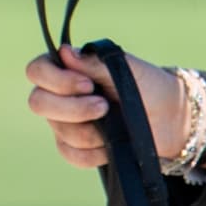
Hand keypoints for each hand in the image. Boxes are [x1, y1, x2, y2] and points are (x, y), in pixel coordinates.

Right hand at [25, 45, 185, 167]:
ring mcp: (65, 121)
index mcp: (67, 67)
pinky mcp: (75, 146)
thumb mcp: (123, 67)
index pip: (37, 70)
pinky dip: (90, 154)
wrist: (168, 116)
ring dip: (89, 132)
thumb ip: (91, 63)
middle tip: (104, 107)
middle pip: (38, 103)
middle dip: (72, 109)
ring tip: (115, 126)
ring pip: (58, 131)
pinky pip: (69, 154)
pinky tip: (107, 148)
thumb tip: (63, 52)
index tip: (87, 85)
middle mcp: (59, 94)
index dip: (56, 80)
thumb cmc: (146, 84)